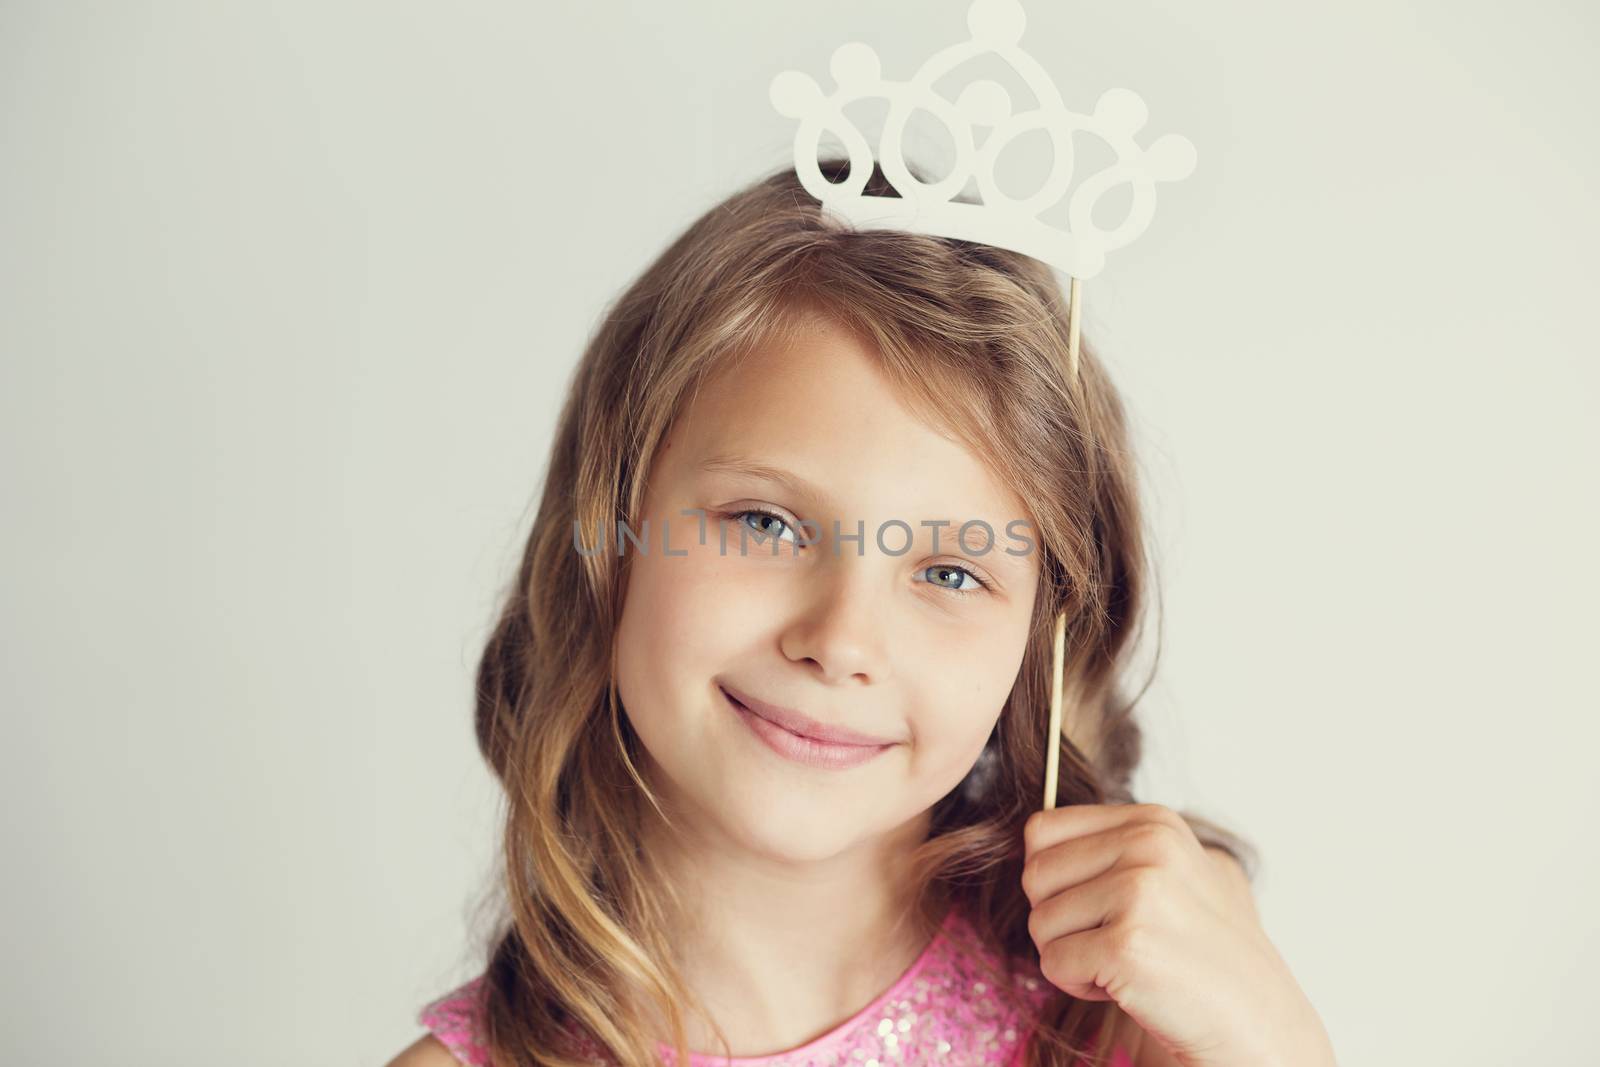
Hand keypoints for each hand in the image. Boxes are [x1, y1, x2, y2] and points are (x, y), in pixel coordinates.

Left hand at [1021, 803, 1334, 1066]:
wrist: (1258, 1021)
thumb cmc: (1205, 954)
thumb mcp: (1171, 872)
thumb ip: (1112, 846)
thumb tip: (1034, 835)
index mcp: (1153, 822)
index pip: (1041, 830)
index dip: (1055, 879)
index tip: (1099, 906)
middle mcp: (1147, 845)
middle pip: (1035, 876)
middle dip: (1060, 920)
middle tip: (1114, 942)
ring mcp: (1139, 892)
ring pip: (1039, 921)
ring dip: (1072, 955)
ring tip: (1128, 964)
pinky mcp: (1127, 944)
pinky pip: (1053, 962)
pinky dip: (1079, 985)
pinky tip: (1129, 986)